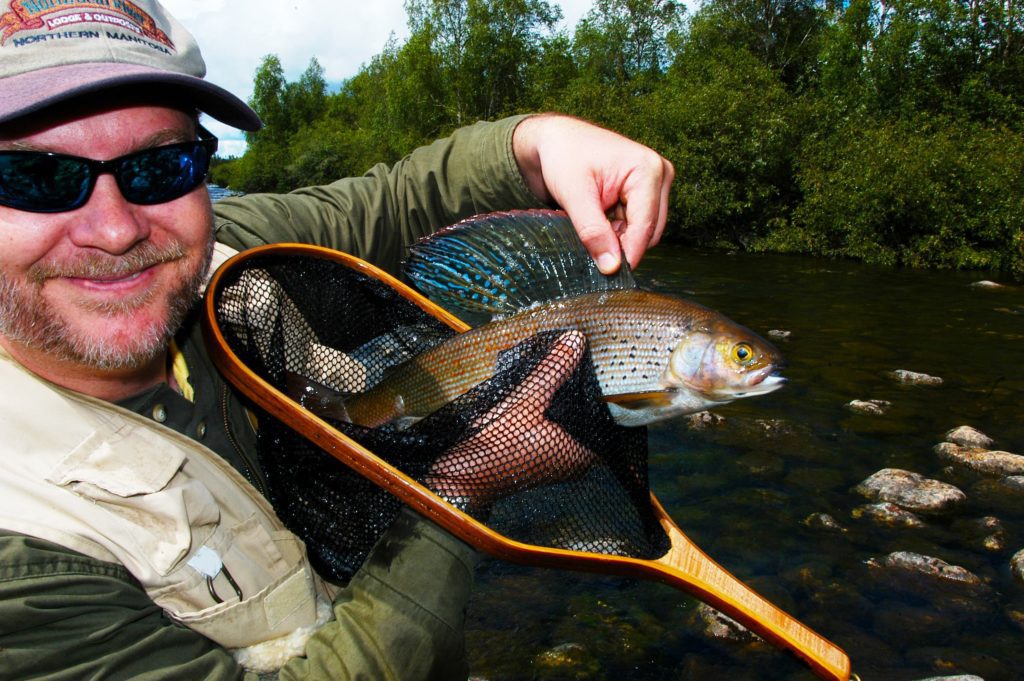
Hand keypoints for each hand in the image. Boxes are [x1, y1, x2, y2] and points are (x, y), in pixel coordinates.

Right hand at [425, 330, 596, 509]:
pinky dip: (548, 412)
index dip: (600, 386)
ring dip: (560, 399)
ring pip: (567, 422)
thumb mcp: (527, 400)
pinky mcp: (537, 459)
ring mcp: (555, 462)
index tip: (597, 361)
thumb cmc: (497, 444)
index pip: (604, 413)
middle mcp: (574, 461)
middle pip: (585, 416)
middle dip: (577, 389)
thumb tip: (576, 340)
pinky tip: (541, 391)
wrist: (461, 476)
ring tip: (558, 367)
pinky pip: (552, 429)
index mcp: (582, 453)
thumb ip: (554, 370)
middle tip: (576, 356)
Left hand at [513, 114, 674, 273]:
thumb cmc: (563, 155)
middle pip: (649, 232)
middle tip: (588, 239)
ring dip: (618, 236)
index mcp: (648, 170)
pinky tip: (598, 217)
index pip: (645, 227)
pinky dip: (617, 229)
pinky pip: (637, 224)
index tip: (606, 274)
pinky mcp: (646, 192)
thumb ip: (593, 231)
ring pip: (644, 231)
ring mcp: (655, 183)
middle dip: (621, 243)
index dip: (626, 254)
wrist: (554, 139)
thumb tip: (611, 267)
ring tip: (590, 221)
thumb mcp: (574, 194)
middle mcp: (660, 175)